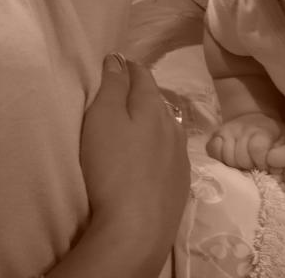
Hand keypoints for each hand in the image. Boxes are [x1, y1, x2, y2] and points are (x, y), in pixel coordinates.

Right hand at [81, 54, 188, 233]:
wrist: (138, 226)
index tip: (119, 62)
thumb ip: (113, 87)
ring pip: (169, 125)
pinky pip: (172, 150)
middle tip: (126, 89)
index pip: (143, 76)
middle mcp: (174, 125)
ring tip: (140, 120)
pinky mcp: (181, 180)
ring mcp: (181, 154)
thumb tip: (119, 58)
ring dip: (155, 118)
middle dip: (143, 92)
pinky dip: (161, 144)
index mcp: (153, 107)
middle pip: (158, 100)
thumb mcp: (103, 119)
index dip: (129, 67)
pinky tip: (154, 153)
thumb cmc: (113, 167)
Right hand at [206, 112, 284, 169]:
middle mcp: (242, 129)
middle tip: (253, 167)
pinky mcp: (215, 135)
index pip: (257, 148)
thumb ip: (283, 155)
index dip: (261, 162)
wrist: (256, 118)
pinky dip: (218, 157)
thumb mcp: (283, 141)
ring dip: (234, 165)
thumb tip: (277, 172)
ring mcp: (227, 131)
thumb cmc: (272, 135)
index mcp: (261, 131)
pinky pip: (211, 149)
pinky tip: (228, 160)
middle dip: (248, 166)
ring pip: (225, 156)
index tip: (264, 167)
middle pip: (240, 156)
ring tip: (242, 165)